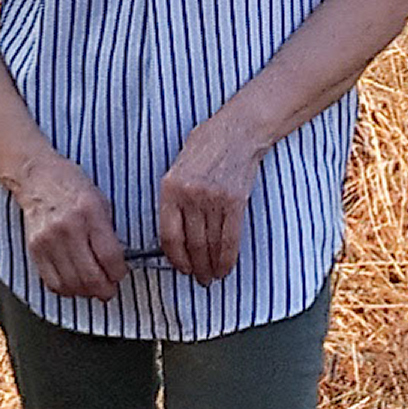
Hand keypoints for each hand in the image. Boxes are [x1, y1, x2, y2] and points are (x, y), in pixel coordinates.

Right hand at [15, 157, 127, 300]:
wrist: (36, 176)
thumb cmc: (72, 185)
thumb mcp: (100, 201)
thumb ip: (108, 232)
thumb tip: (116, 264)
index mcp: (90, 212)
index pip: (109, 256)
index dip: (118, 272)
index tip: (120, 274)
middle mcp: (68, 228)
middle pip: (90, 275)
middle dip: (105, 289)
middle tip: (110, 290)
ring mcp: (48, 241)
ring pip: (71, 284)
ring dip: (86, 293)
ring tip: (93, 289)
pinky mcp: (34, 249)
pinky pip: (52, 282)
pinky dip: (66, 290)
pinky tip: (74, 285)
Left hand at [159, 121, 258, 284]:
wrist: (238, 130)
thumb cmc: (207, 144)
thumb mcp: (178, 166)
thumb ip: (174, 196)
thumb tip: (174, 231)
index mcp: (170, 187)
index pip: (168, 234)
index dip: (174, 258)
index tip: (180, 267)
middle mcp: (190, 195)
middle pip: (191, 244)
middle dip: (195, 267)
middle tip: (199, 278)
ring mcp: (213, 199)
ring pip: (210, 245)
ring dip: (211, 266)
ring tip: (212, 277)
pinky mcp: (235, 202)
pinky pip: (230, 238)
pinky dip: (227, 258)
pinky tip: (226, 267)